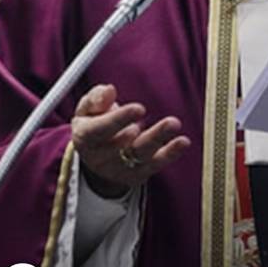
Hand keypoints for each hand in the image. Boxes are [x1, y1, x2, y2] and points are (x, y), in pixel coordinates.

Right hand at [71, 83, 189, 197]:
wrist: (96, 156)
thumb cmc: (93, 124)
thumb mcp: (87, 109)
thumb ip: (96, 98)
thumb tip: (109, 91)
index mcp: (84, 138)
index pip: (99, 131)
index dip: (119, 120)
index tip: (140, 108)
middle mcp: (99, 158)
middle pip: (122, 147)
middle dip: (143, 133)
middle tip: (163, 121)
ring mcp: (118, 169)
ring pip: (141, 155)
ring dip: (159, 139)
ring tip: (174, 124)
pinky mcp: (135, 175)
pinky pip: (154, 165)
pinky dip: (170, 153)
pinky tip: (182, 142)